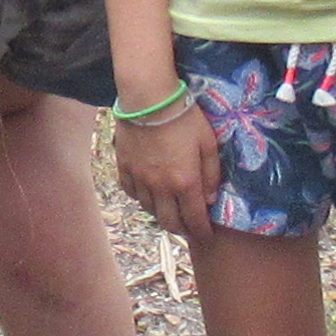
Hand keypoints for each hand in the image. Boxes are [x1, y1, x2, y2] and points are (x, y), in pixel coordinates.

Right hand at [113, 94, 223, 240]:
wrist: (148, 98)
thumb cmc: (184, 116)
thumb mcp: (208, 143)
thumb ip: (211, 173)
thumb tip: (211, 198)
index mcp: (185, 182)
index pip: (194, 219)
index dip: (201, 232)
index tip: (206, 237)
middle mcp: (160, 187)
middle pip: (169, 221)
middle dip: (181, 229)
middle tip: (188, 228)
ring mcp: (140, 179)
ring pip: (149, 209)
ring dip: (161, 214)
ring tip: (169, 210)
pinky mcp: (124, 167)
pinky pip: (131, 192)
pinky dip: (141, 198)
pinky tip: (147, 193)